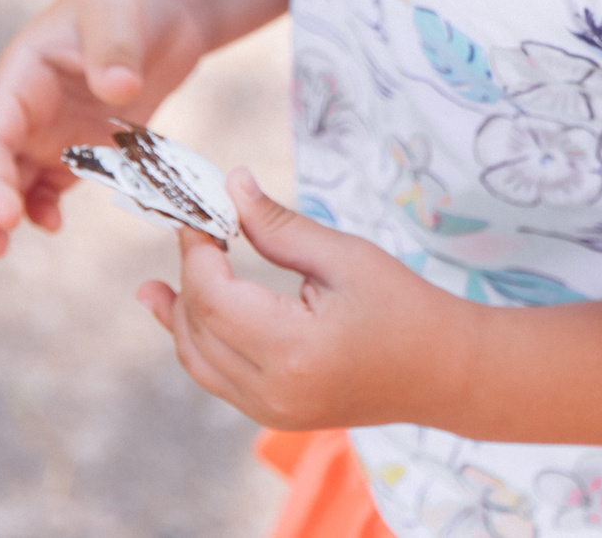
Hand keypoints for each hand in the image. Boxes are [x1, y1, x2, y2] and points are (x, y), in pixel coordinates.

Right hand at [0, 0, 211, 258]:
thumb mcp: (122, 14)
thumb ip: (116, 51)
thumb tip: (119, 90)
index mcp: (21, 74)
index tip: (6, 216)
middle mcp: (25, 105)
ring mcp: (50, 128)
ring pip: (4, 180)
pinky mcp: (81, 143)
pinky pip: (47, 184)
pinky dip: (40, 207)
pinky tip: (52, 224)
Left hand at [139, 171, 461, 432]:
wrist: (446, 371)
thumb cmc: (405, 305)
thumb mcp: (346, 256)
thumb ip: (280, 227)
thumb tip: (230, 185)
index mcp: (292, 348)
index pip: (214, 295)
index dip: (196, 251)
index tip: (197, 213)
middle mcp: (272, 389)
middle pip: (197, 328)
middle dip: (186, 277)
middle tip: (189, 233)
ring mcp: (271, 411)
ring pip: (197, 361)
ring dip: (179, 318)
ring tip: (155, 286)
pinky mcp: (275, 416)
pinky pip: (217, 379)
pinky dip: (199, 345)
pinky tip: (186, 320)